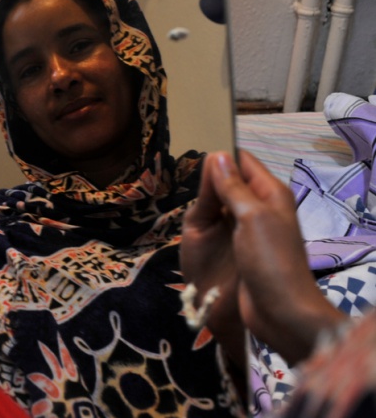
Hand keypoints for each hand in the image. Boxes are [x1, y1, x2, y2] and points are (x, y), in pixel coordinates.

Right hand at [184, 151, 345, 364]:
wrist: (279, 311)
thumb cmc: (269, 260)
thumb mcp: (251, 218)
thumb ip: (232, 187)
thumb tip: (216, 154)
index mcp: (270, 193)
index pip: (243, 161)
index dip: (222, 156)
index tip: (194, 155)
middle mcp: (260, 206)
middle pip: (230, 180)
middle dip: (210, 178)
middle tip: (186, 182)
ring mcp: (249, 227)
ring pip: (221, 201)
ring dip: (206, 201)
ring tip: (187, 202)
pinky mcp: (238, 246)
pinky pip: (219, 223)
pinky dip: (207, 220)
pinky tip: (194, 224)